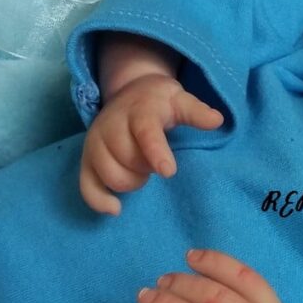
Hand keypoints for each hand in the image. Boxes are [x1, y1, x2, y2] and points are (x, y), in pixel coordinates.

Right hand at [80, 74, 223, 213]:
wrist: (129, 94)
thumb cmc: (159, 102)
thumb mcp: (179, 99)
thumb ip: (196, 112)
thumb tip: (216, 120)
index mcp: (139, 111)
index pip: (145, 132)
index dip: (156, 153)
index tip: (169, 172)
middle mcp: (111, 125)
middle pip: (128, 159)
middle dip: (147, 168)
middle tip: (157, 161)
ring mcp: (95, 143)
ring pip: (110, 175)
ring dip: (131, 182)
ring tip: (142, 172)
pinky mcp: (86, 159)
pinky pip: (86, 186)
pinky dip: (99, 200)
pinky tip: (116, 208)